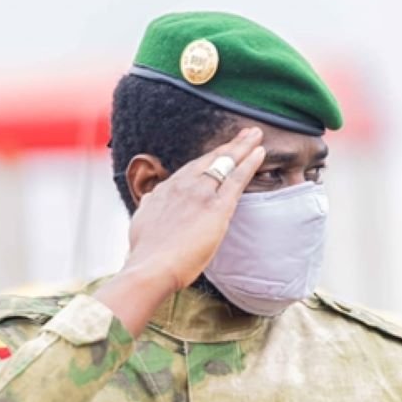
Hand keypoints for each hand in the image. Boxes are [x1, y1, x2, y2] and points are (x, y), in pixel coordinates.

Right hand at [126, 126, 264, 290]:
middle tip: (246, 133)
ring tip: (256, 135)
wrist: (150, 267)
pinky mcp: (216, 207)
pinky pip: (236, 179)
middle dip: (230, 145)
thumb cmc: (146, 254)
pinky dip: (249, 164)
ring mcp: (200, 194)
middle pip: (211, 159)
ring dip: (243, 147)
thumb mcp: (141, 222)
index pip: (192, 168)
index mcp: (166, 190)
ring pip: (225, 163)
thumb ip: (149, 209)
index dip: (209, 157)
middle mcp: (183, 185)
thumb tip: (149, 202)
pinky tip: (259, 153)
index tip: (220, 150)